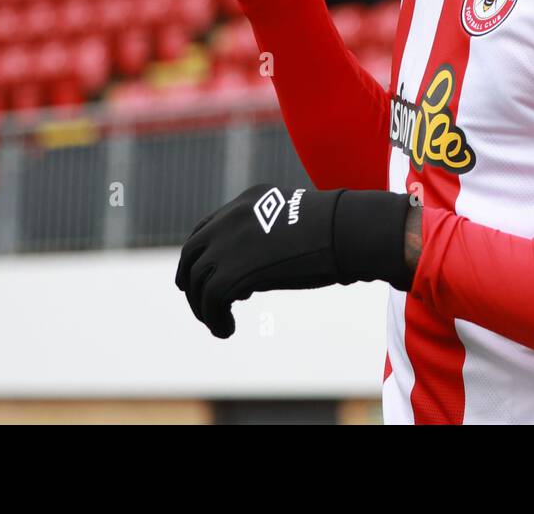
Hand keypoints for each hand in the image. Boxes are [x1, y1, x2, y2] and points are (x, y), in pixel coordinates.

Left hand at [175, 184, 414, 337]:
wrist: (344, 232)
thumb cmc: (335, 232)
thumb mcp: (293, 226)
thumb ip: (267, 242)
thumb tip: (252, 278)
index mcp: (246, 203)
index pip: (207, 227)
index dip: (201, 253)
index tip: (205, 273)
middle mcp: (229, 219)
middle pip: (192, 253)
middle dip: (190, 279)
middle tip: (198, 301)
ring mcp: (226, 244)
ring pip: (196, 280)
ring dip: (203, 306)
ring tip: (219, 323)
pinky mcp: (230, 272)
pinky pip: (209, 301)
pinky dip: (214, 319)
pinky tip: (227, 329)